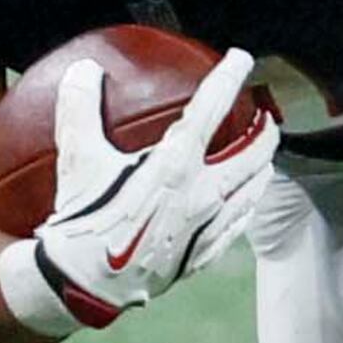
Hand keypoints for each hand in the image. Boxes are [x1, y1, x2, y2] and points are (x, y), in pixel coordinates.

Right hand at [0, 50, 280, 335]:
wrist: (85, 283)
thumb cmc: (83, 218)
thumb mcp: (76, 158)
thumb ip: (79, 109)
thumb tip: (83, 70)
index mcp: (176, 163)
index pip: (212, 108)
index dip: (229, 78)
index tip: (242, 59)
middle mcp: (202, 193)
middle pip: (252, 154)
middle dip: (265, 131)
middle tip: (266, 117)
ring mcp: (207, 226)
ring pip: (252, 190)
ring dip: (263, 167)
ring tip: (264, 157)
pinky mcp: (202, 254)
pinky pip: (237, 225)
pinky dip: (247, 205)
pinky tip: (244, 203)